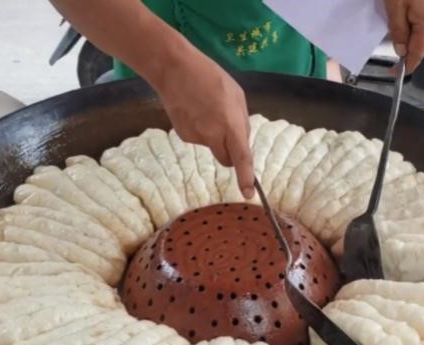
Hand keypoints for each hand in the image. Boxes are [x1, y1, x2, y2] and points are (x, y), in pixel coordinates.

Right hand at [152, 49, 254, 198]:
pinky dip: (200, 128)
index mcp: (230, 125)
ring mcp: (195, 138)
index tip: (248, 194)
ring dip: (214, 133)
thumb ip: (242, 122)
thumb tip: (242, 142)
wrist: (174, 70)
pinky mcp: (183, 136)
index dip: (246, 178)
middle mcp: (212, 136)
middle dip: (230, 151)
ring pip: (212, 145)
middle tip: (227, 128)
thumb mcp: (237, 95)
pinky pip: (199, 138)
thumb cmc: (210, 78)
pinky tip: (194, 110)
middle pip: (226, 159)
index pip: (241, 158)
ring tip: (206, 108)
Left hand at [385, 0, 423, 72]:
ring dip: (410, 31)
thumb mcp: (395, 6)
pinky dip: (416, 22)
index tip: (394, 73)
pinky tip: (409, 10)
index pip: (418, 52)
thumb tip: (401, 52)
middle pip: (420, 42)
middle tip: (391, 27)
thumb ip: (398, 30)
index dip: (407, 65)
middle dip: (405, 43)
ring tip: (400, 12)